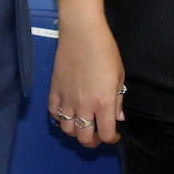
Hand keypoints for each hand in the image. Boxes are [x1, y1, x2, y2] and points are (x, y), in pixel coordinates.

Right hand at [48, 15, 125, 147]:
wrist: (82, 32)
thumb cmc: (105, 50)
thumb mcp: (119, 76)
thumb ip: (118, 100)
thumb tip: (117, 118)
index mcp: (103, 102)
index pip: (107, 134)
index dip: (112, 139)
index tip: (115, 134)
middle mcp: (84, 105)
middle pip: (85, 138)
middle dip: (93, 141)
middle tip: (98, 133)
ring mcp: (67, 98)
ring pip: (67, 130)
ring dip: (76, 131)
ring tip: (82, 124)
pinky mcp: (54, 89)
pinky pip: (53, 113)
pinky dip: (60, 118)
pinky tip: (67, 112)